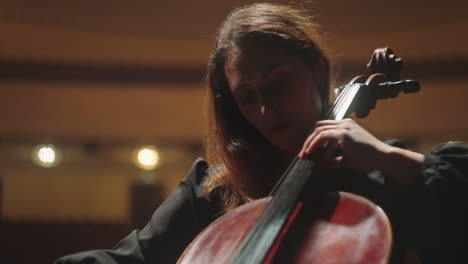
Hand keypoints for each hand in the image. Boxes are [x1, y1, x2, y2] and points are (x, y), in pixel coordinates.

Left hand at [298, 118, 423, 183]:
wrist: (383, 157)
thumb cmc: (369, 159)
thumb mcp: (346, 160)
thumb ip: (332, 162)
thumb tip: (319, 168)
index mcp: (346, 126)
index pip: (324, 128)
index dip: (313, 139)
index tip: (307, 151)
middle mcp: (344, 123)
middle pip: (318, 126)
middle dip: (308, 139)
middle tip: (303, 152)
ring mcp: (344, 126)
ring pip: (318, 129)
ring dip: (308, 142)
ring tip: (304, 153)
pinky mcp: (343, 133)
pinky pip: (322, 135)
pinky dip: (314, 143)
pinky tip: (310, 152)